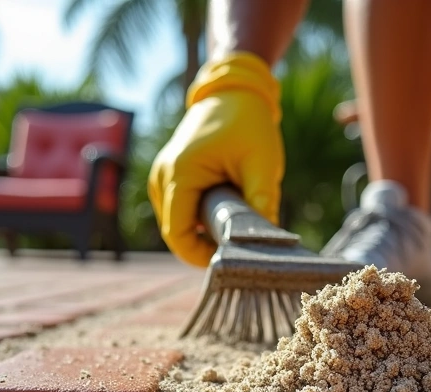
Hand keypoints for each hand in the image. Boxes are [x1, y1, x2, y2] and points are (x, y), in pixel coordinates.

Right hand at [148, 52, 283, 267]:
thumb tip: (269, 245)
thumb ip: (262, 204)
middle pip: (177, 232)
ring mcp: (161, 177)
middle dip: (206, 243)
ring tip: (234, 216)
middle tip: (240, 239)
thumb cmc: (248, 124)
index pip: (178, 235)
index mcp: (180, 173)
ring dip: (203, 230)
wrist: (233, 92)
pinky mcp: (168, 177)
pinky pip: (180, 211)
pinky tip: (224, 208)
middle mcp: (162, 177)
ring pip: (178, 224)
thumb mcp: (262, 165)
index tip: (231, 259)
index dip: (201, 256)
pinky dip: (199, 217)